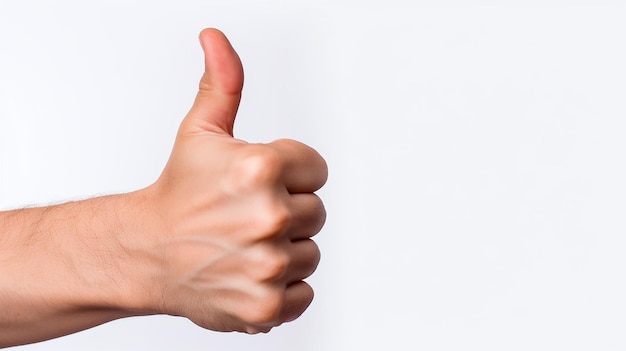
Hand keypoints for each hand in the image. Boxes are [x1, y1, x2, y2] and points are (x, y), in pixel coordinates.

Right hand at [135, 28, 327, 333]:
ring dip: (282, 251)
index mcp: (260, 168)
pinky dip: (280, 288)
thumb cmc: (177, 194)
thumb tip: (215, 39)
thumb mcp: (200, 133)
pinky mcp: (266, 305)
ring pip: (310, 253)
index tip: (257, 183)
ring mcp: (268, 264)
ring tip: (242, 245)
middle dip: (286, 212)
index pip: (317, 169)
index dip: (290, 175)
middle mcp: (268, 217)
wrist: (144, 253)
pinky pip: (304, 293)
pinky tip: (247, 273)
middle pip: (316, 212)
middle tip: (243, 216)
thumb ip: (222, 84)